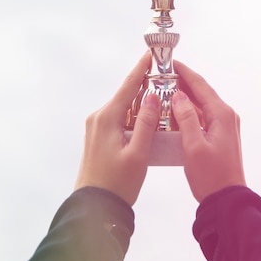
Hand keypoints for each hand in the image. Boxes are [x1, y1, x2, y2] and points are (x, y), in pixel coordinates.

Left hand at [75, 52, 159, 205]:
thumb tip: (152, 96)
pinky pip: (120, 120)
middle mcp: (99, 118)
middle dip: (145, 86)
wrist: (94, 208)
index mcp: (107, 118)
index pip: (128, 86)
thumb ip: (147, 123)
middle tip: (166, 77)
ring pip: (124, 108)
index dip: (141, 68)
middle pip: (126, 95)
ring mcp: (97, 128)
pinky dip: (135, 117)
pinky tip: (149, 120)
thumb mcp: (138, 153)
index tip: (151, 53)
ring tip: (163, 98)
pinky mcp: (99, 138)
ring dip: (142, 103)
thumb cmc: (118, 183)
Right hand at [172, 60, 245, 202]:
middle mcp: (226, 116)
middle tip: (161, 77)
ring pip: (201, 105)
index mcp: (221, 114)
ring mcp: (224, 127)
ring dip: (184, 99)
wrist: (226, 201)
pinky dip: (188, 113)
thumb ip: (186, 117)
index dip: (184, 72)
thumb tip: (178, 95)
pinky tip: (173, 115)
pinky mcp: (220, 136)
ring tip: (163, 93)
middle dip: (182, 83)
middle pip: (201, 92)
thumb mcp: (193, 146)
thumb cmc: (211, 177)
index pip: (200, 85)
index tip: (169, 63)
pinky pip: (202, 117)